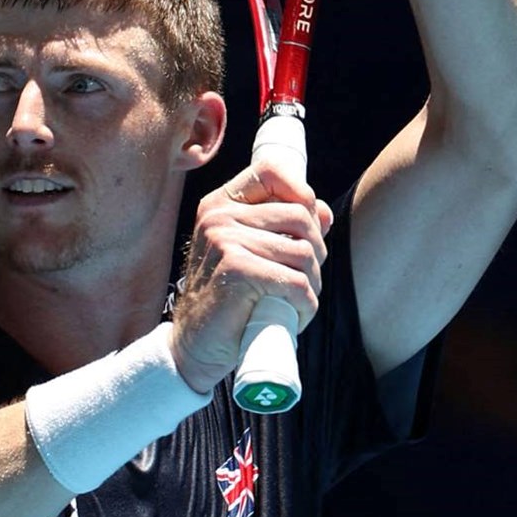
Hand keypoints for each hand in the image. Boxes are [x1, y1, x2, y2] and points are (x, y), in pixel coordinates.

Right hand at [170, 157, 335, 393]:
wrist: (193, 345)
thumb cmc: (226, 299)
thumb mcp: (250, 253)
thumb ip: (283, 228)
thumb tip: (323, 212)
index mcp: (220, 204)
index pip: (271, 171)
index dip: (302, 192)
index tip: (308, 226)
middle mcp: (219, 216)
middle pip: (300, 215)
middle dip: (316, 252)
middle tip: (305, 280)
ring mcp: (225, 240)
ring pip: (303, 252)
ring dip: (313, 283)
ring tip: (298, 301)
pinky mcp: (237, 270)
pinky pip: (296, 282)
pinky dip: (306, 304)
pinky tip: (296, 315)